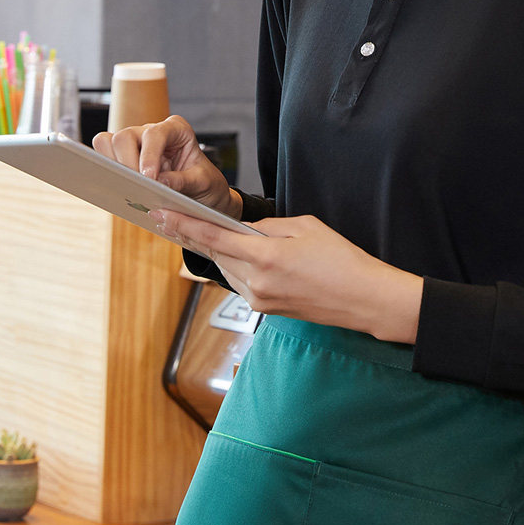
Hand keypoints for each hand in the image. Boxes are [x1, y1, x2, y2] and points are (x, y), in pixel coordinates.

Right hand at [92, 115, 240, 218]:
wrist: (203, 193)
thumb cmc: (206, 183)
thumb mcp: (204, 183)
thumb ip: (183, 181)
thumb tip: (159, 183)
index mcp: (176, 129)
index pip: (155, 135)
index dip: (148, 156)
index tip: (149, 179)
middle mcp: (153, 132)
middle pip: (125, 136)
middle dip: (126, 162)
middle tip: (136, 188)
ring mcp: (136, 144)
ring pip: (108, 143)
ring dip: (113, 166)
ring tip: (126, 188)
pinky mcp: (124, 159)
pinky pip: (105, 159)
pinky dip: (107, 172)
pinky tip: (117, 189)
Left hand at [150, 209, 422, 344]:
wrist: (362, 298)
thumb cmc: (341, 259)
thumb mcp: (306, 227)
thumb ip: (270, 227)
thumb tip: (248, 230)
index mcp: (265, 257)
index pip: (213, 237)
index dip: (184, 225)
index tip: (161, 214)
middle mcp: (255, 282)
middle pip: (215, 254)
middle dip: (195, 236)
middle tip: (171, 218)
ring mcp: (258, 299)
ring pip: (227, 270)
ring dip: (216, 252)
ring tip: (200, 233)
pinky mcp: (265, 310)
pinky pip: (241, 282)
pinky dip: (235, 267)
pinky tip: (237, 255)